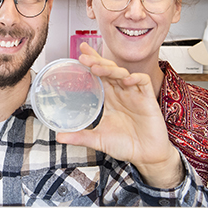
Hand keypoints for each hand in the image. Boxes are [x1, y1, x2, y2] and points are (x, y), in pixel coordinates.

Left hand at [57, 43, 184, 187]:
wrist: (147, 156)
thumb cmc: (126, 145)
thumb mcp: (98, 140)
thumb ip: (80, 136)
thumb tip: (59, 136)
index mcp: (110, 98)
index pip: (99, 75)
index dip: (92, 62)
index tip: (80, 52)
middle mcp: (122, 93)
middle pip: (109, 70)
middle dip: (97, 61)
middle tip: (84, 56)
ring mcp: (135, 95)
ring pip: (123, 73)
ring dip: (110, 69)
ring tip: (97, 67)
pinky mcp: (148, 100)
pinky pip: (143, 82)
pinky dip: (135, 78)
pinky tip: (126, 80)